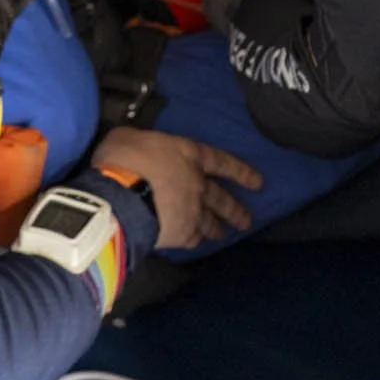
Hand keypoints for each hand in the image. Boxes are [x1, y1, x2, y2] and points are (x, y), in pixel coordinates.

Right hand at [91, 125, 261, 250]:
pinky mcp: (181, 235)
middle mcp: (197, 184)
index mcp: (188, 155)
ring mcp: (192, 212)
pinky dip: (195, 240)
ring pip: (211, 222)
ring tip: (224, 234)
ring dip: (218, 228)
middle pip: (222, 199)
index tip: (258, 182)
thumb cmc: (123, 159)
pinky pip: (193, 239)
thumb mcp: (128, 137)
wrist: (121, 196)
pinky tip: (195, 242)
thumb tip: (135, 146)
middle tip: (247, 221)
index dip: (241, 172)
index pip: (222, 162)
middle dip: (236, 210)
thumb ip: (140, 143)